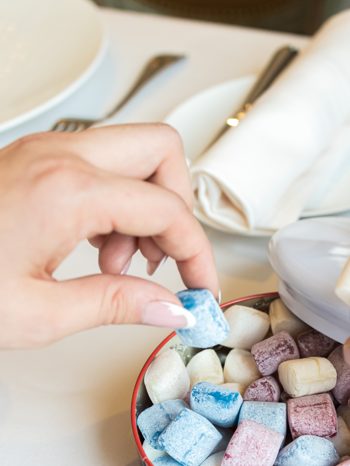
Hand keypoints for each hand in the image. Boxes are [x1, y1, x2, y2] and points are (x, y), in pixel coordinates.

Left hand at [0, 124, 217, 348]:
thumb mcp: (38, 314)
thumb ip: (117, 305)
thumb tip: (171, 308)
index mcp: (68, 191)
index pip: (168, 210)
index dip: (198, 255)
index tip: (202, 289)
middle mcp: (59, 156)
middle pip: (162, 151)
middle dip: (177, 207)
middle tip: (163, 259)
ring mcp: (43, 151)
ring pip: (131, 154)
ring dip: (143, 205)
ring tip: (117, 263)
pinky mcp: (32, 160)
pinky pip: (98, 165)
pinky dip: (113, 201)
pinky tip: (93, 247)